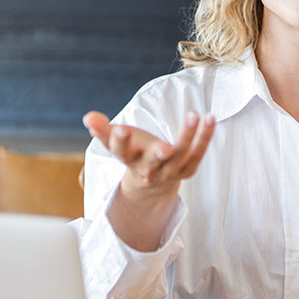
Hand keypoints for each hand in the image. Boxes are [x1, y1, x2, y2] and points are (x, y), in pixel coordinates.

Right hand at [82, 109, 214, 203]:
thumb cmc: (133, 154)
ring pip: (180, 155)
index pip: (121, 152)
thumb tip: (88, 117)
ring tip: (194, 114)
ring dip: (188, 136)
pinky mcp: (187, 169)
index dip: (120, 141)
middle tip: (163, 146)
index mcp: (129, 160)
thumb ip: (102, 129)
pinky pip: (197, 153)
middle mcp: (149, 168)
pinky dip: (204, 137)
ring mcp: (170, 171)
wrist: (151, 183)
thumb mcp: (116, 142)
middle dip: (156, 153)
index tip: (120, 130)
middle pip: (153, 161)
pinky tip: (209, 117)